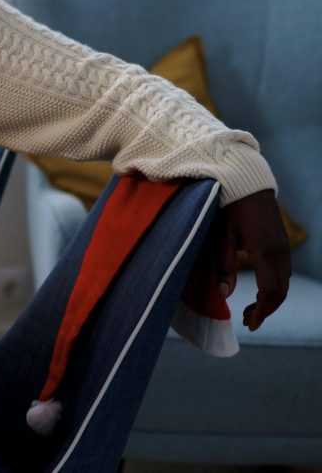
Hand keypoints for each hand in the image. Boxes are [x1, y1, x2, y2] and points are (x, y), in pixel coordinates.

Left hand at [216, 189, 290, 330]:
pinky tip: (259, 291)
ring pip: (284, 283)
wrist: (247, 182)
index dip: (262, 311)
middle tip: (248, 322)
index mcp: (264, 251)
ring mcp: (283, 247)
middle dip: (266, 310)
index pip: (270, 291)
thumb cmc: (229, 207)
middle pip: (281, 291)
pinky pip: (283, 272)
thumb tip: (224, 295)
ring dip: (270, 300)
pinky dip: (274, 287)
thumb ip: (224, 266)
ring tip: (250, 310)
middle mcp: (279, 252)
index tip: (249, 324)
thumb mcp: (222, 236)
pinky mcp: (281, 243)